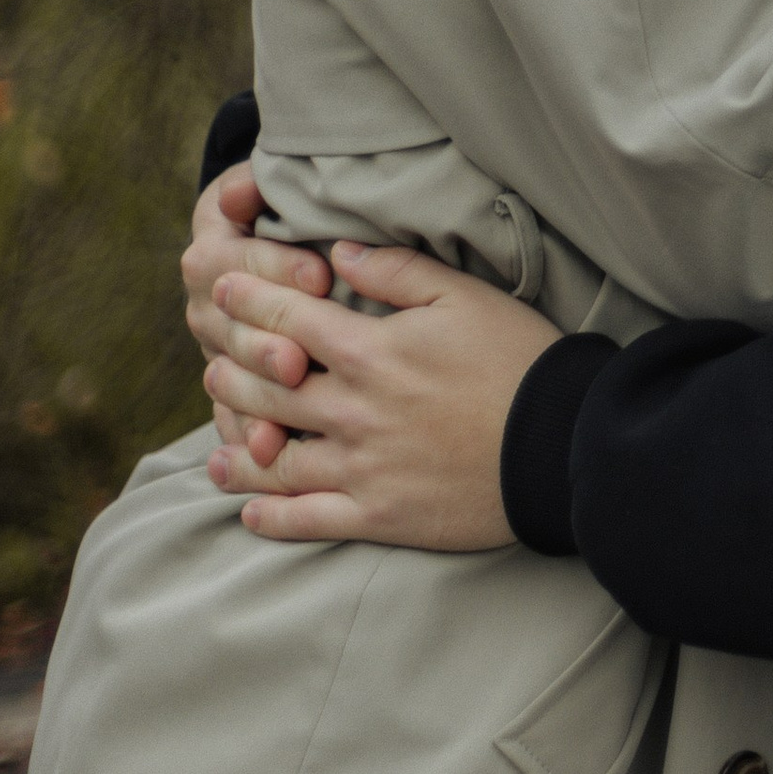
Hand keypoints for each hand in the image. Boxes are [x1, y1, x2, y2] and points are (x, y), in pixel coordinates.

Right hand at [183, 168, 333, 468]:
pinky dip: (247, 437)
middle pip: (229, 327)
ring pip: (227, 377)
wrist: (279, 251)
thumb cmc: (291, 214)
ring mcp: (217, 350)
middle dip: (264, 344)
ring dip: (254, 397)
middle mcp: (208, 302)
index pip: (235, 260)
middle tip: (299, 361)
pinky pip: (232, 418)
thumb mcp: (274, 191)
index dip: (275, 267)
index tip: (320, 274)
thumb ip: (260, 188)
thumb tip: (246, 188)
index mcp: (214, 249)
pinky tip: (267, 454)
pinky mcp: (233, 391)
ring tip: (286, 420)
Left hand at [202, 242, 559, 547]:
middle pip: (264, 389)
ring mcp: (361, 468)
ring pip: (274, 459)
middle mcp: (351, 411)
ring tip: (217, 449)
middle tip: (213, 364)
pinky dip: (272, 517)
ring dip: (238, 450)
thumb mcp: (465, 296)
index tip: (221, 287)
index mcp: (369, 351)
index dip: (247, 299)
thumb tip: (337, 253)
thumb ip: (397, 271)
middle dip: (229, 372)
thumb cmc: (519, 360)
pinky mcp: (379, 515)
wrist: (559, 445)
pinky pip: (308, 520)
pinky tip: (250, 512)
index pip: (286, 319)